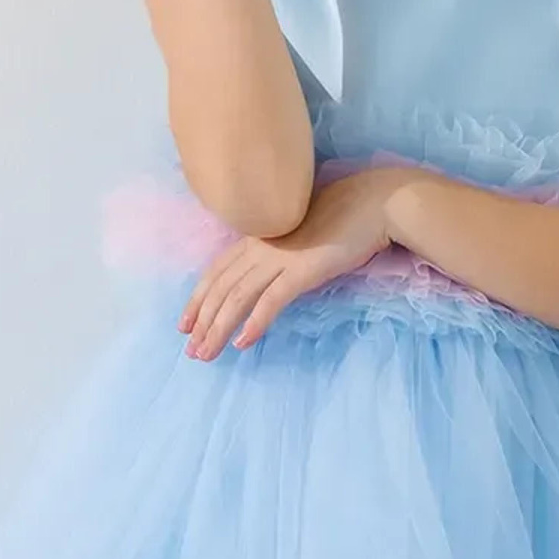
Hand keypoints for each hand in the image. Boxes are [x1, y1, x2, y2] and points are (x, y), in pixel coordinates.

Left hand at [179, 168, 413, 356]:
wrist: (373, 204)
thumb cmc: (343, 217)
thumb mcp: (299, 234)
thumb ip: (279, 251)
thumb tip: (270, 274)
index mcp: (257, 235)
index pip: (216, 271)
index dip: (197, 299)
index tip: (185, 324)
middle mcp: (261, 246)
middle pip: (220, 288)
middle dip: (202, 322)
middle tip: (191, 351)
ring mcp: (280, 258)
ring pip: (237, 297)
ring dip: (218, 329)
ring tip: (207, 354)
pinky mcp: (302, 271)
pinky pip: (271, 301)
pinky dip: (254, 323)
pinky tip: (243, 344)